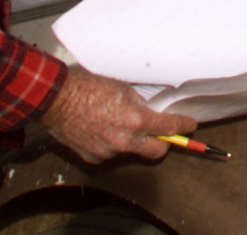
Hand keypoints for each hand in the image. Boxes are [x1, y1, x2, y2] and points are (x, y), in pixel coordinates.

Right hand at [40, 67, 193, 163]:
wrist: (57, 100)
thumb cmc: (88, 88)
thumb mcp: (123, 89)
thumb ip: (140, 104)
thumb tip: (152, 112)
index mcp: (136, 120)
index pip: (169, 128)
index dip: (183, 126)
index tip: (190, 126)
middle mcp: (125, 140)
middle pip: (157, 152)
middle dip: (162, 143)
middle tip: (159, 132)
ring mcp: (109, 152)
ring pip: (131, 150)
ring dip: (131, 140)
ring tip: (115, 122)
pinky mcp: (94, 158)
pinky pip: (111, 153)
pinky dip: (111, 143)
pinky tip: (100, 129)